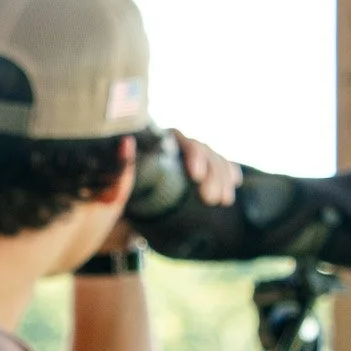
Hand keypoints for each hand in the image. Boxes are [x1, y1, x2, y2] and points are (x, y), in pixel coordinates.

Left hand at [94, 129, 242, 254]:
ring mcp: (188, 155)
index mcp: (153, 144)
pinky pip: (220, 164)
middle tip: (210, 200)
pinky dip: (228, 172)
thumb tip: (124, 153)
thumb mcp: (115, 186)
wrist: (121, 211)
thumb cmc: (116, 196)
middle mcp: (173, 145)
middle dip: (211, 174)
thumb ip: (120, 176)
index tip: (196, 176)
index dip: (192, 155)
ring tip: (223, 201)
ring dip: (221, 177)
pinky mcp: (200, 168)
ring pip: (213, 157)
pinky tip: (234, 183)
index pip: (179, 139)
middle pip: (200, 149)